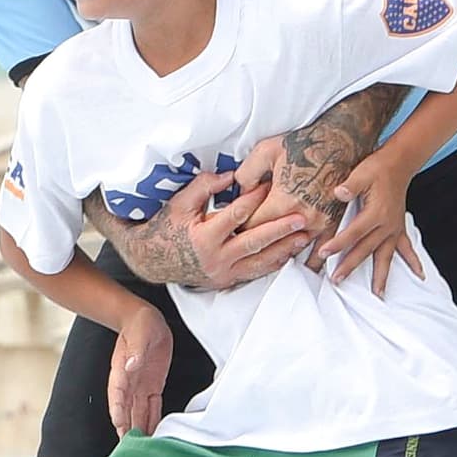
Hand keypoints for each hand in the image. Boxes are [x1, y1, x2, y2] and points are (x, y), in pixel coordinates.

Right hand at [108, 302, 172, 436]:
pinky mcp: (152, 386)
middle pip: (126, 409)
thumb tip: (130, 365)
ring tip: (142, 448)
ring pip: (138, 412)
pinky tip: (155, 433)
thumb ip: (136, 351)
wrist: (144, 320)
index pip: (118, 393)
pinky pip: (152, 406)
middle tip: (127, 447)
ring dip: (140, 428)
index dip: (118, 408)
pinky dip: (154, 420)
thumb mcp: (140, 333)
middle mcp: (128, 382)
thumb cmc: (139, 324)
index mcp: (121, 370)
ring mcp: (139, 386)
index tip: (118, 423)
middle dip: (126, 428)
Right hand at [157, 167, 313, 289]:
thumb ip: (205, 186)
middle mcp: (216, 258)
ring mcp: (224, 273)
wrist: (152, 259)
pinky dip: (273, 263)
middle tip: (301, 219)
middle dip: (280, 230)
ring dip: (283, 250)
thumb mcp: (180, 203)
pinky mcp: (228, 280)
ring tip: (303, 237)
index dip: (254, 199)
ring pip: (260, 262)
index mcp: (204, 238)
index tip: (269, 186)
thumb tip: (232, 175)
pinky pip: (255, 273)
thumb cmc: (166, 227)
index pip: (236, 215)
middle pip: (255, 242)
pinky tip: (288, 253)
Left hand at [235, 133, 345, 266]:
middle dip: (256, 238)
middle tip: (244, 238)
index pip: (251, 228)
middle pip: (271, 241)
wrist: (341, 142)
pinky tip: (295, 253)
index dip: (239, 227)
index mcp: (283, 202)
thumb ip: (246, 176)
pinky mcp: (333, 223)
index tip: (234, 226)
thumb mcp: (265, 151)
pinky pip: (317, 250)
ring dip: (279, 246)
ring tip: (268, 244)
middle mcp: (303, 218)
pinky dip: (304, 254)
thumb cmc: (306, 145)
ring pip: (292, 248)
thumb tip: (239, 194)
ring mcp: (321, 223)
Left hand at [315, 150, 423, 296]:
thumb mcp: (361, 173)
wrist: (399, 163)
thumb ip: (349, 186)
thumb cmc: (378, 167)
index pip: (352, 233)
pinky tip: (419, 276)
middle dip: (350, 266)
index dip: (337, 244)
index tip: (322, 254)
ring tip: (378, 295)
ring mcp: (394, 228)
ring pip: (386, 256)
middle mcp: (386, 225)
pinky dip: (413, 262)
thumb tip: (337, 193)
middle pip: (365, 250)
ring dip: (381, 276)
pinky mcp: (398, 227)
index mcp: (375, 213)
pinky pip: (407, 248)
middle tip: (336, 280)